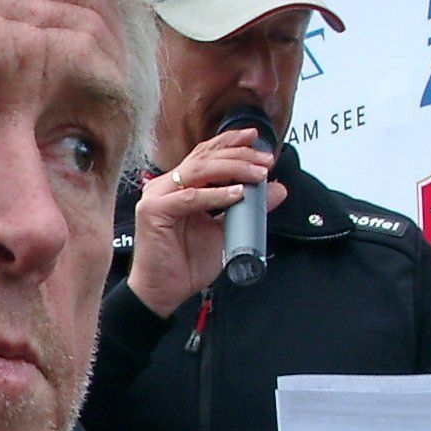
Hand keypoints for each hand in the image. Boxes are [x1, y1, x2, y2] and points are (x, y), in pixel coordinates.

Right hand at [125, 129, 287, 317]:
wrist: (164, 292)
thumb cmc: (187, 262)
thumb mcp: (227, 229)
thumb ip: (248, 207)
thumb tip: (277, 189)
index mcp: (179, 186)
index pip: (205, 154)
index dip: (229, 142)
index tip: (255, 138)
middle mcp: (166, 186)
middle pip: (204, 157)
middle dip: (238, 155)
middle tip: (265, 160)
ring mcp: (157, 196)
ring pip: (199, 171)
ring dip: (232, 169)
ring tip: (257, 175)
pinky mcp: (153, 211)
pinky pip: (190, 197)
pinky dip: (215, 194)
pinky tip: (237, 194)